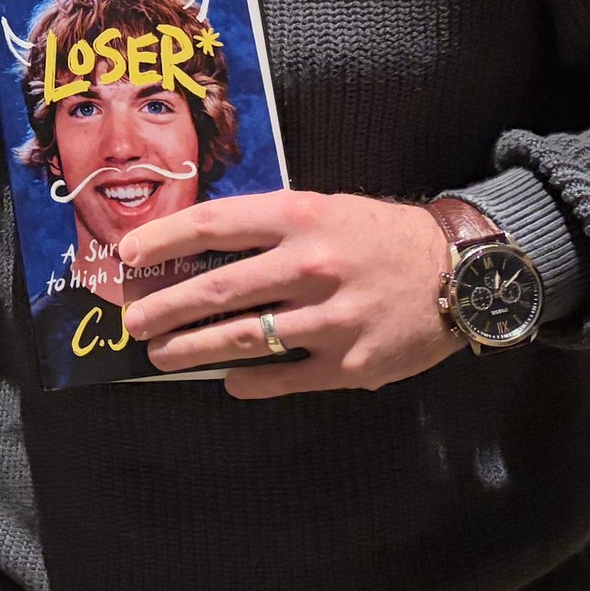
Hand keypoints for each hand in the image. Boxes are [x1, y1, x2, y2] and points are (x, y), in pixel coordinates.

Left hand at [116, 191, 459, 397]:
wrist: (461, 270)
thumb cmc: (380, 235)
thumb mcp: (326, 209)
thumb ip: (271, 228)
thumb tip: (202, 251)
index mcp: (301, 217)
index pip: (215, 224)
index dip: (164, 239)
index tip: (129, 255)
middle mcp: (310, 265)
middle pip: (217, 288)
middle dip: (165, 306)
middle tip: (134, 320)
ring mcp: (330, 317)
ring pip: (243, 337)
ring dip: (193, 349)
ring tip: (163, 355)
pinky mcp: (349, 362)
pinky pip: (284, 375)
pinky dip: (249, 381)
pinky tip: (228, 382)